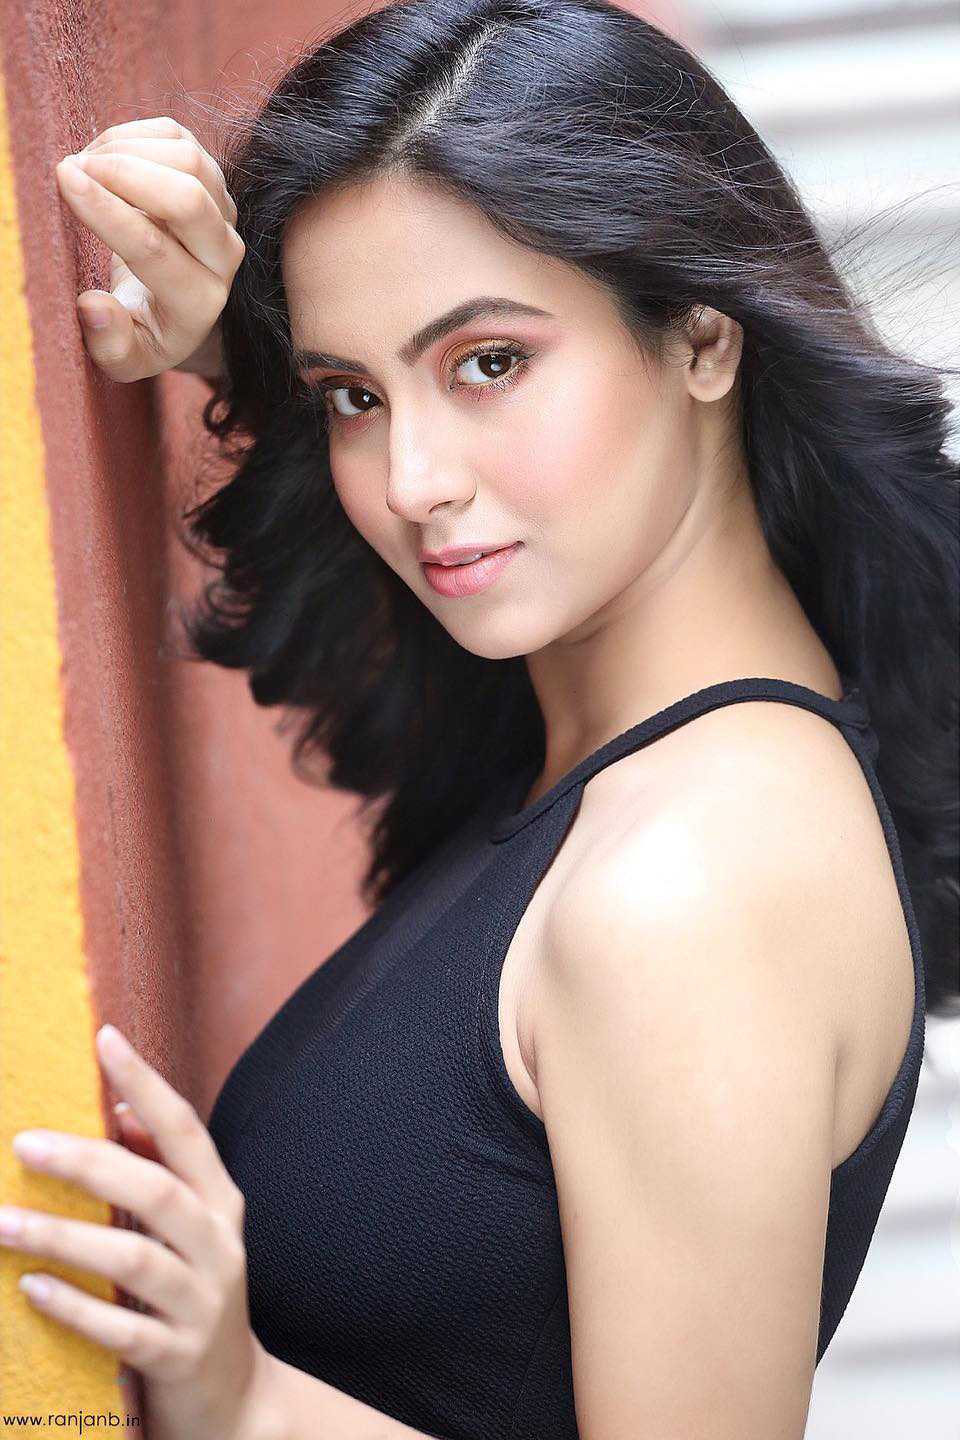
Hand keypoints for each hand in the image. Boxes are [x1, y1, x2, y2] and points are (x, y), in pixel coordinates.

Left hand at [2, 1024, 273, 1439]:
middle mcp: (218, 1246)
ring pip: (135, 1261)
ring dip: (66, 1237)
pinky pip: (122, 1331)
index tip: (107, 1039)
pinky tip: (30, 1289)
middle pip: (156, 1191)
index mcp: (220, 1203)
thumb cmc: (195, 1297)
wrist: (235, 1401)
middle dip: (89, 1162)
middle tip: (24, 1143)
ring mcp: (202, 1304)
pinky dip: (75, 1307)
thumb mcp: (191, 1231)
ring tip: (4, 1221)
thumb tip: (121, 1108)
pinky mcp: (177, 1358)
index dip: (149, 1083)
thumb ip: (161, 1172)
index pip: (186, 1131)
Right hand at [54, 116, 243, 381]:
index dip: (106, 211)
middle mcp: (224, 257)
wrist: (176, 305)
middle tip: (69, 168)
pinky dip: (132, 136)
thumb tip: (92, 308)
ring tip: (82, 166)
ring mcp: (224, 212)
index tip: (65, 179)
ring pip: (188, 159)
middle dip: (122, 172)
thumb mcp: (128, 355)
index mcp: (198, 303)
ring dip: (125, 150)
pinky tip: (102, 156)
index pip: (154, 250)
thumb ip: (111, 345)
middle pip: (187, 197)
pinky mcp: (213, 176)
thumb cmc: (143, 328)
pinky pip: (178, 138)